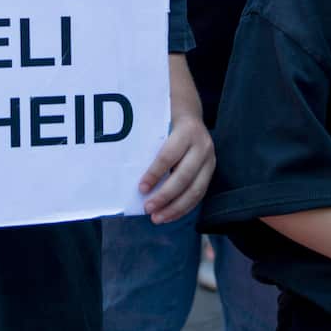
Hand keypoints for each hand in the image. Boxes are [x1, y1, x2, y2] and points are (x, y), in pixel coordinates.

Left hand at [138, 54, 213, 223]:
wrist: (190, 111)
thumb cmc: (165, 117)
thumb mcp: (157, 119)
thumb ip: (146, 135)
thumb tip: (119, 155)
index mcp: (187, 130)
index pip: (169, 155)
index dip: (155, 174)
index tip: (140, 188)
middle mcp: (202, 145)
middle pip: (184, 176)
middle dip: (165, 196)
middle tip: (147, 209)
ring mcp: (209, 159)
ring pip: (195, 190)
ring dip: (175, 207)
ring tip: (157, 218)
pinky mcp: (211, 170)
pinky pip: (199, 194)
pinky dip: (184, 207)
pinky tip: (169, 215)